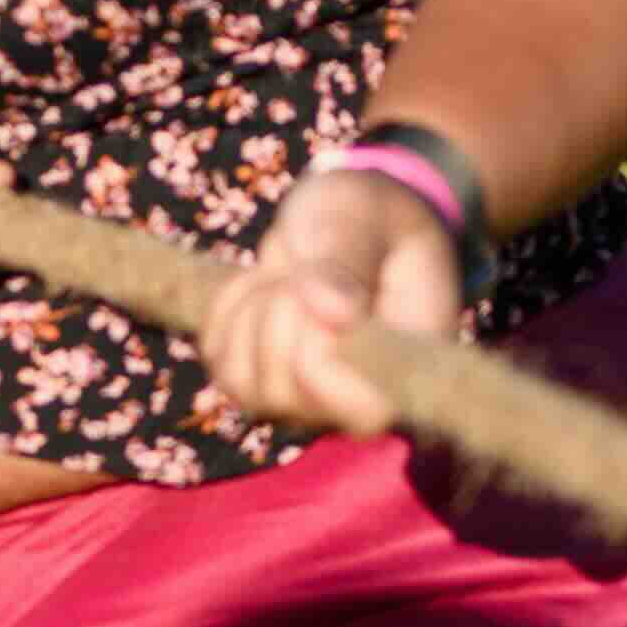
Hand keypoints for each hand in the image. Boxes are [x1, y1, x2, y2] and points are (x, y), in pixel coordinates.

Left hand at [188, 161, 465, 436]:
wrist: (353, 220)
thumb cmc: (371, 217)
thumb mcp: (363, 218)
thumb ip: (349, 259)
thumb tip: (333, 313)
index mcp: (407, 368)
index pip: (359, 409)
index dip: (318, 351)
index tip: (317, 290)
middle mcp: (357, 400)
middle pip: (282, 391)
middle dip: (278, 311)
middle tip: (305, 268)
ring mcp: (305, 398)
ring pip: (242, 381)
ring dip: (251, 309)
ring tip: (288, 274)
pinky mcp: (261, 380)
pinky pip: (218, 359)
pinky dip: (228, 309)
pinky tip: (265, 282)